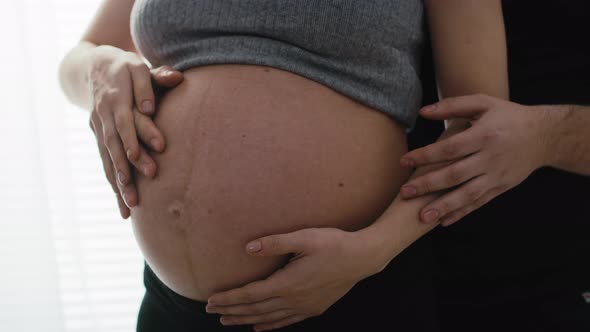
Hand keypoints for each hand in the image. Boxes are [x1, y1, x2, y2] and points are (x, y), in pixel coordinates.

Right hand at [88, 46, 182, 217]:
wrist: (91, 68)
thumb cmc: (125, 68)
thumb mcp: (139, 66)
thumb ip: (156, 77)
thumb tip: (172, 83)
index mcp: (116, 98)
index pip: (127, 120)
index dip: (136, 137)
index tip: (147, 154)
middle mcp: (105, 117)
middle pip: (115, 146)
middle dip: (126, 171)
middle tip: (140, 193)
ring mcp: (99, 129)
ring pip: (108, 160)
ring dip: (118, 184)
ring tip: (130, 207)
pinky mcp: (99, 139)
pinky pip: (105, 164)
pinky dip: (113, 184)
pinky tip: (123, 206)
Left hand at [206, 228, 380, 330]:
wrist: (363, 257)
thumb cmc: (334, 244)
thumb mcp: (305, 238)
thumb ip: (275, 243)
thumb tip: (248, 248)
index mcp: (287, 283)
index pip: (250, 295)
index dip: (229, 298)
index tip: (211, 300)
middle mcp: (294, 299)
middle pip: (255, 309)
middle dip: (232, 310)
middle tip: (212, 311)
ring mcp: (305, 307)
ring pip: (268, 318)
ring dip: (246, 319)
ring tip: (228, 321)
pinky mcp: (314, 308)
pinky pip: (286, 321)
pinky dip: (270, 325)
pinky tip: (260, 328)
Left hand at [399, 94, 547, 225]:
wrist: (544, 135)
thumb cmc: (507, 116)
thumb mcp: (483, 103)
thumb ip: (452, 106)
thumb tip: (422, 112)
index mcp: (484, 135)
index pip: (449, 148)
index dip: (425, 155)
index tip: (403, 161)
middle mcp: (490, 158)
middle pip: (455, 174)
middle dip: (428, 185)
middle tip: (404, 193)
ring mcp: (497, 175)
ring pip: (467, 194)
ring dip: (443, 207)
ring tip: (421, 217)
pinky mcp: (501, 187)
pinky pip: (479, 203)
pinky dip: (461, 213)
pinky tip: (443, 221)